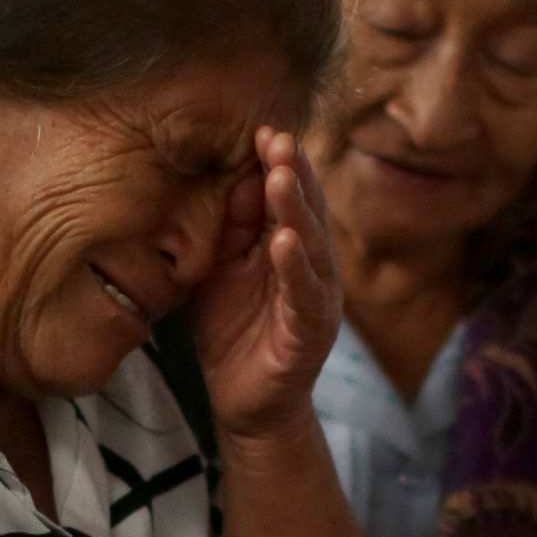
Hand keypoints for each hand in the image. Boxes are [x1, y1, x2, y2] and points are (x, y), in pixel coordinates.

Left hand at [191, 127, 343, 446]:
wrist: (245, 406)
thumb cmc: (234, 333)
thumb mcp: (221, 271)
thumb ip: (229, 230)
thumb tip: (234, 177)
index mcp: (290, 248)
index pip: (288, 198)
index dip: (278, 164)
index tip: (261, 130)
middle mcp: (311, 268)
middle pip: (306, 212)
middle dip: (293, 173)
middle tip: (277, 138)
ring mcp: (315, 301)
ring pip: (310, 248)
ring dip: (295, 211)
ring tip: (280, 176)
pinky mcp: (309, 335)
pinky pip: (304, 297)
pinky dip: (294, 269)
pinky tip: (283, 244)